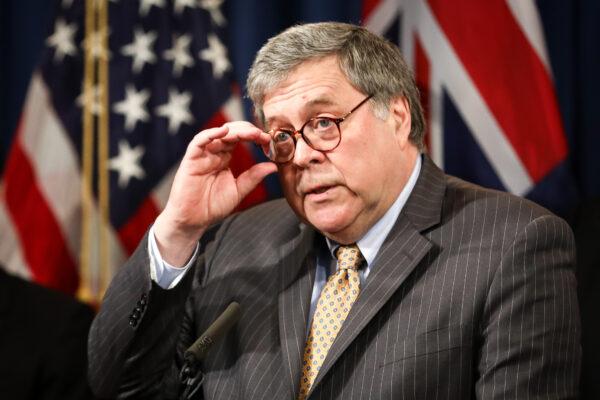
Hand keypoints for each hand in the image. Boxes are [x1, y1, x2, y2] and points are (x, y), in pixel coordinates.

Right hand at [154, 122, 276, 265]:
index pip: (240, 139)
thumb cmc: (212, 206)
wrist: (193, 221)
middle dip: (248, 131)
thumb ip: (253, 177)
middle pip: (231, 132)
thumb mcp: (239, 190)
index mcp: (224, 158)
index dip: (254, 137)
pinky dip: (210, 134)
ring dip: (235, 130)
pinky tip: (224, 131)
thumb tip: (273, 166)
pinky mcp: (190, 160)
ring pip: (217, 134)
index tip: (269, 141)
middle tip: (263, 135)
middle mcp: (213, 153)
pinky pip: (198, 142)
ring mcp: (202, 155)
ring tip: (251, 133)